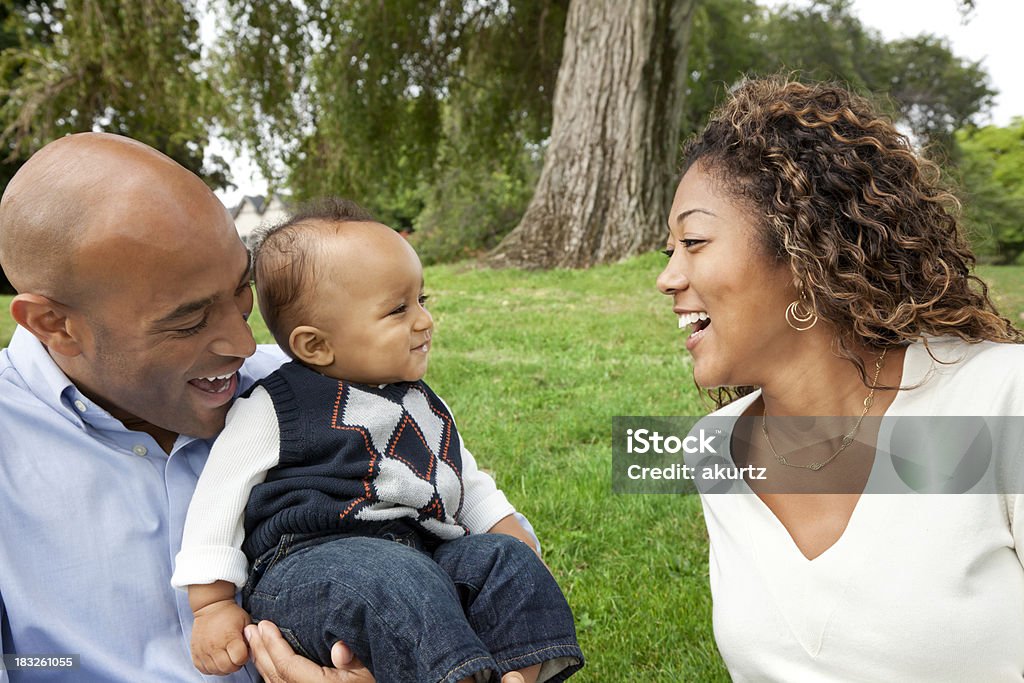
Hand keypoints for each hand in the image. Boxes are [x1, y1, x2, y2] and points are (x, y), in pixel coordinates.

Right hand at [190, 599, 250, 674]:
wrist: (210, 607)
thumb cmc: (230, 614)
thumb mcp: (246, 622)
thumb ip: (250, 637)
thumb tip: (252, 651)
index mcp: (230, 637)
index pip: (239, 659)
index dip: (244, 657)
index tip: (243, 651)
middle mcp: (215, 646)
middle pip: (227, 668)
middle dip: (235, 664)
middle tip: (235, 655)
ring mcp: (203, 651)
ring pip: (215, 671)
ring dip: (223, 667)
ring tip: (226, 656)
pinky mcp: (195, 653)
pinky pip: (204, 669)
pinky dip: (211, 667)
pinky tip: (216, 659)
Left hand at [244, 620, 374, 681]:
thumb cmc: (373, 682)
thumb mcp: (367, 671)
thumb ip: (352, 658)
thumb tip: (339, 648)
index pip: (287, 666)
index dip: (273, 645)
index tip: (265, 625)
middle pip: (275, 674)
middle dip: (261, 650)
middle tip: (250, 628)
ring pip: (273, 682)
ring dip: (261, 660)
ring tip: (253, 640)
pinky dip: (269, 672)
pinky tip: (266, 660)